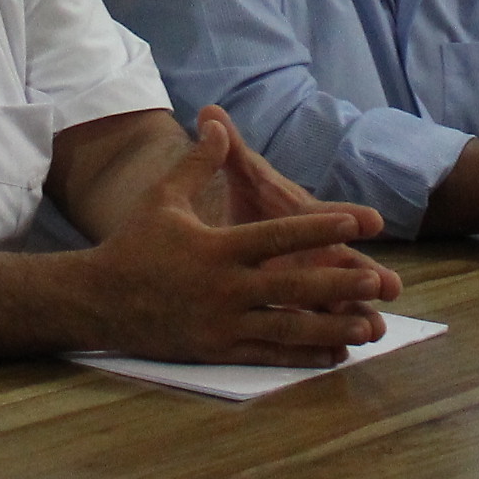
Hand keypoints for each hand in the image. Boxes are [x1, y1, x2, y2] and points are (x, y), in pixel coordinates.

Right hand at [87, 109, 400, 365]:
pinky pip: (269, 354)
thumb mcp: (163, 197)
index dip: (318, 229)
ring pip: (288, 328)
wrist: (99, 300)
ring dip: (331, 326)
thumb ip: (198, 163)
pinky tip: (335, 355)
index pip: (277, 236)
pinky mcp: (219, 349)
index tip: (356, 223)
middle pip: (292, 286)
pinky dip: (305, 355)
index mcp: (216, 248)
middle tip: (379, 281)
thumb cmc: (134, 244)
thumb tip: (217, 123)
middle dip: (339, 283)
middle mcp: (224, 288)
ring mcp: (223, 323)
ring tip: (370, 327)